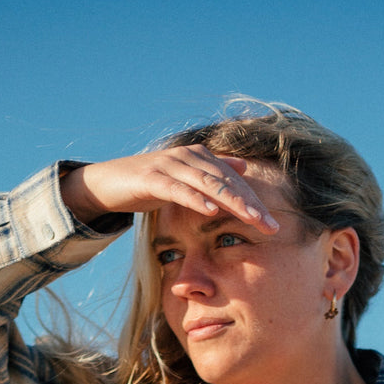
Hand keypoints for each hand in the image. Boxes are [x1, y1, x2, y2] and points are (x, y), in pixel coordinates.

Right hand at [60, 147, 279, 232]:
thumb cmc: (151, 182)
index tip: (274, 224)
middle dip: (250, 204)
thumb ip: (213, 172)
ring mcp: (170, 165)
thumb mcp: (186, 178)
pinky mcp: (152, 178)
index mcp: (200, 158)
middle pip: (226, 182)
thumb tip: (243, 167)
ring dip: (231, 201)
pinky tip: (211, 211)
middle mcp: (188, 157)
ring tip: (251, 218)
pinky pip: (178, 189)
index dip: (255, 201)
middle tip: (270, 226)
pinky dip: (195, 199)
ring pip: (207, 183)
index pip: (233, 181)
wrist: (110, 180)